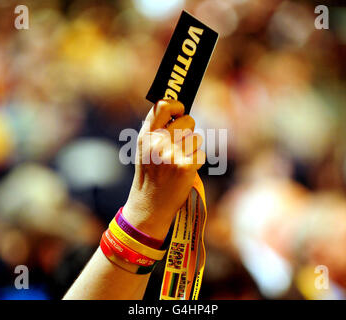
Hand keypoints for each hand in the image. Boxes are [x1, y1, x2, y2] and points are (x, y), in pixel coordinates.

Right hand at [122, 100, 204, 239]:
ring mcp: (172, 155)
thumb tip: (177, 108)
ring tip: (180, 160)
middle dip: (188, 130)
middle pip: (187, 120)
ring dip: (193, 147)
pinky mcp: (185, 167)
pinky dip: (196, 161)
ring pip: (197, 137)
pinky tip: (185, 170)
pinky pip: (201, 153)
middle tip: (181, 143)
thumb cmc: (150, 174)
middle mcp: (158, 143)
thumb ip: (156, 128)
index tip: (179, 111)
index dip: (176, 105)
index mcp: (146, 136)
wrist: (149, 204)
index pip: (163, 106)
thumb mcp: (144, 149)